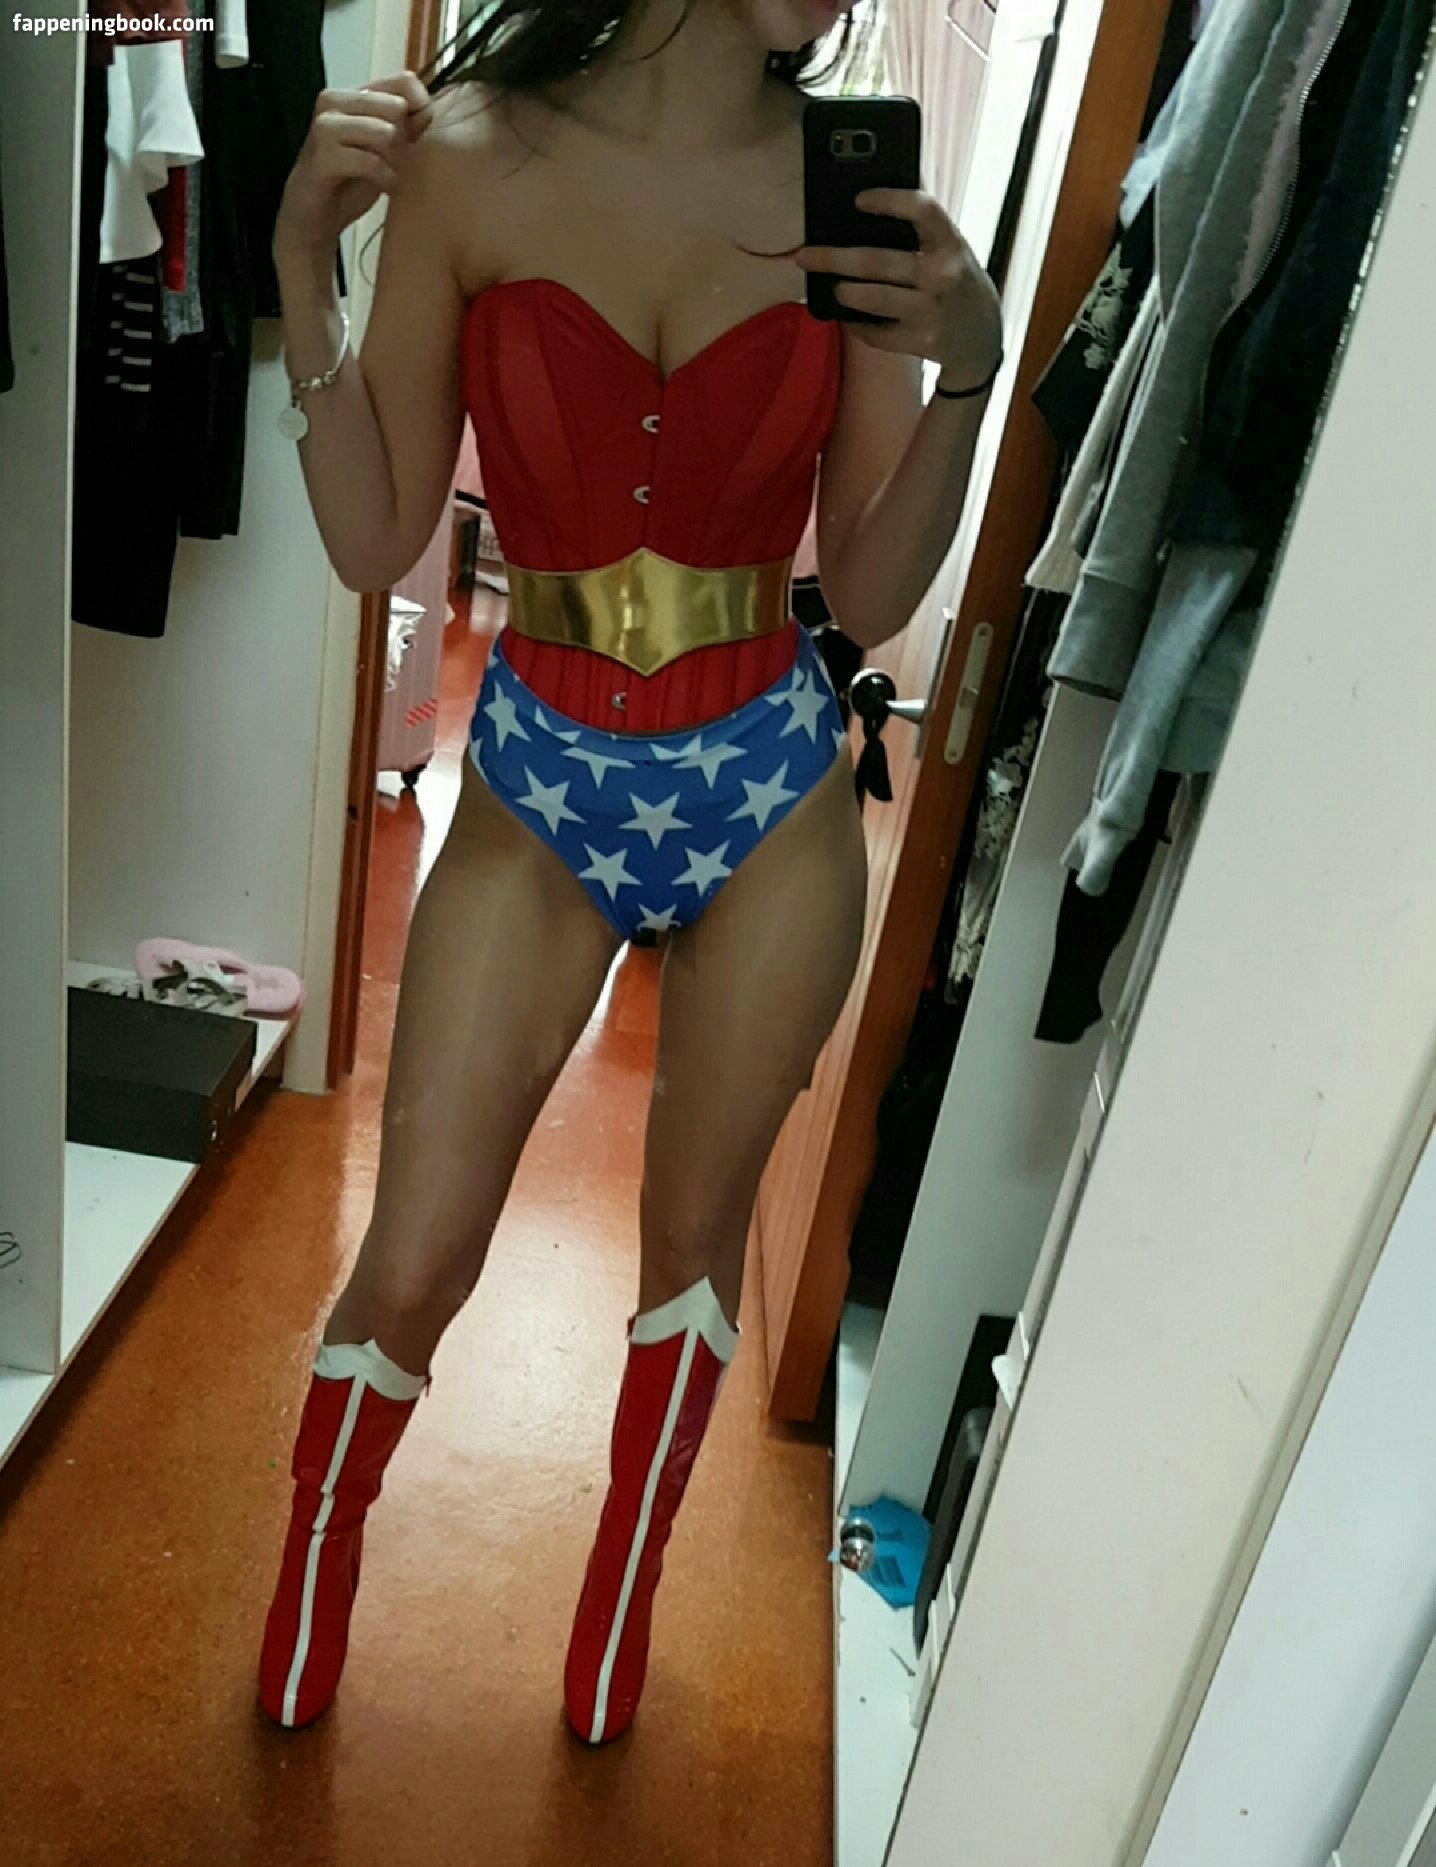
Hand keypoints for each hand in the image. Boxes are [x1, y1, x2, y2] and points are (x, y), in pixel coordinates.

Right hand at [276, 71, 434, 259]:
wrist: (314, 216)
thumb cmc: (350, 181)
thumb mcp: (385, 150)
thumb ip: (406, 125)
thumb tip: (427, 108)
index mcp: (352, 95)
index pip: (404, 82)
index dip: (422, 107)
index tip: (416, 136)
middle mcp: (334, 101)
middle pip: (397, 107)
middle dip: (404, 141)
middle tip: (394, 163)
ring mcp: (325, 126)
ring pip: (385, 133)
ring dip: (394, 161)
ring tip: (387, 175)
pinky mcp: (322, 155)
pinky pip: (371, 162)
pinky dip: (386, 179)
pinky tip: (385, 188)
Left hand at [795, 188, 1002, 386]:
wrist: (983, 341)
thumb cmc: (959, 285)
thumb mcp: (953, 251)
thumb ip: (924, 231)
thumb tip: (872, 203)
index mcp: (952, 244)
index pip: (922, 210)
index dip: (889, 200)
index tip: (858, 200)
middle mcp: (942, 275)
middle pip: (875, 261)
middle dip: (832, 258)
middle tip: (804, 256)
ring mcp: (930, 311)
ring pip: (869, 298)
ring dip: (842, 292)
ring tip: (834, 287)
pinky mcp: (919, 341)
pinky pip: (875, 332)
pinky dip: (858, 325)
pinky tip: (851, 317)